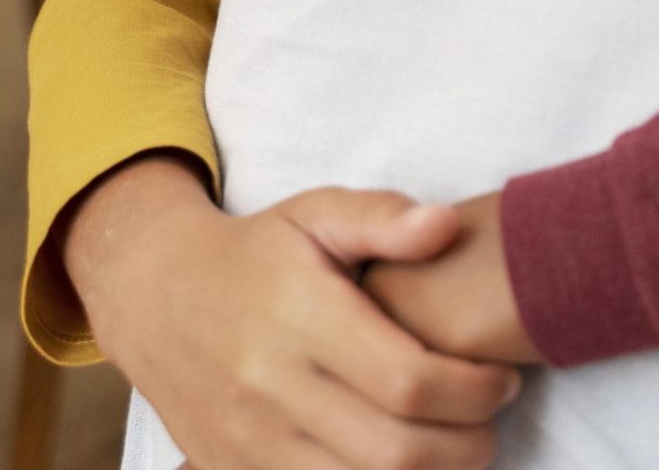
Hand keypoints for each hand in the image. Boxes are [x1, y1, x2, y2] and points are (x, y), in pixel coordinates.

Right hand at [65, 155, 520, 469]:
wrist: (157, 296)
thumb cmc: (258, 253)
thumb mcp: (315, 213)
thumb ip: (382, 216)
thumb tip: (445, 225)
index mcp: (301, 317)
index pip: (408, 381)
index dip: (473, 391)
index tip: (502, 378)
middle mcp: (270, 387)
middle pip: (395, 451)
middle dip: (466, 446)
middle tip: (490, 420)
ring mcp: (248, 442)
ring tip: (455, 443)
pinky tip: (401, 462)